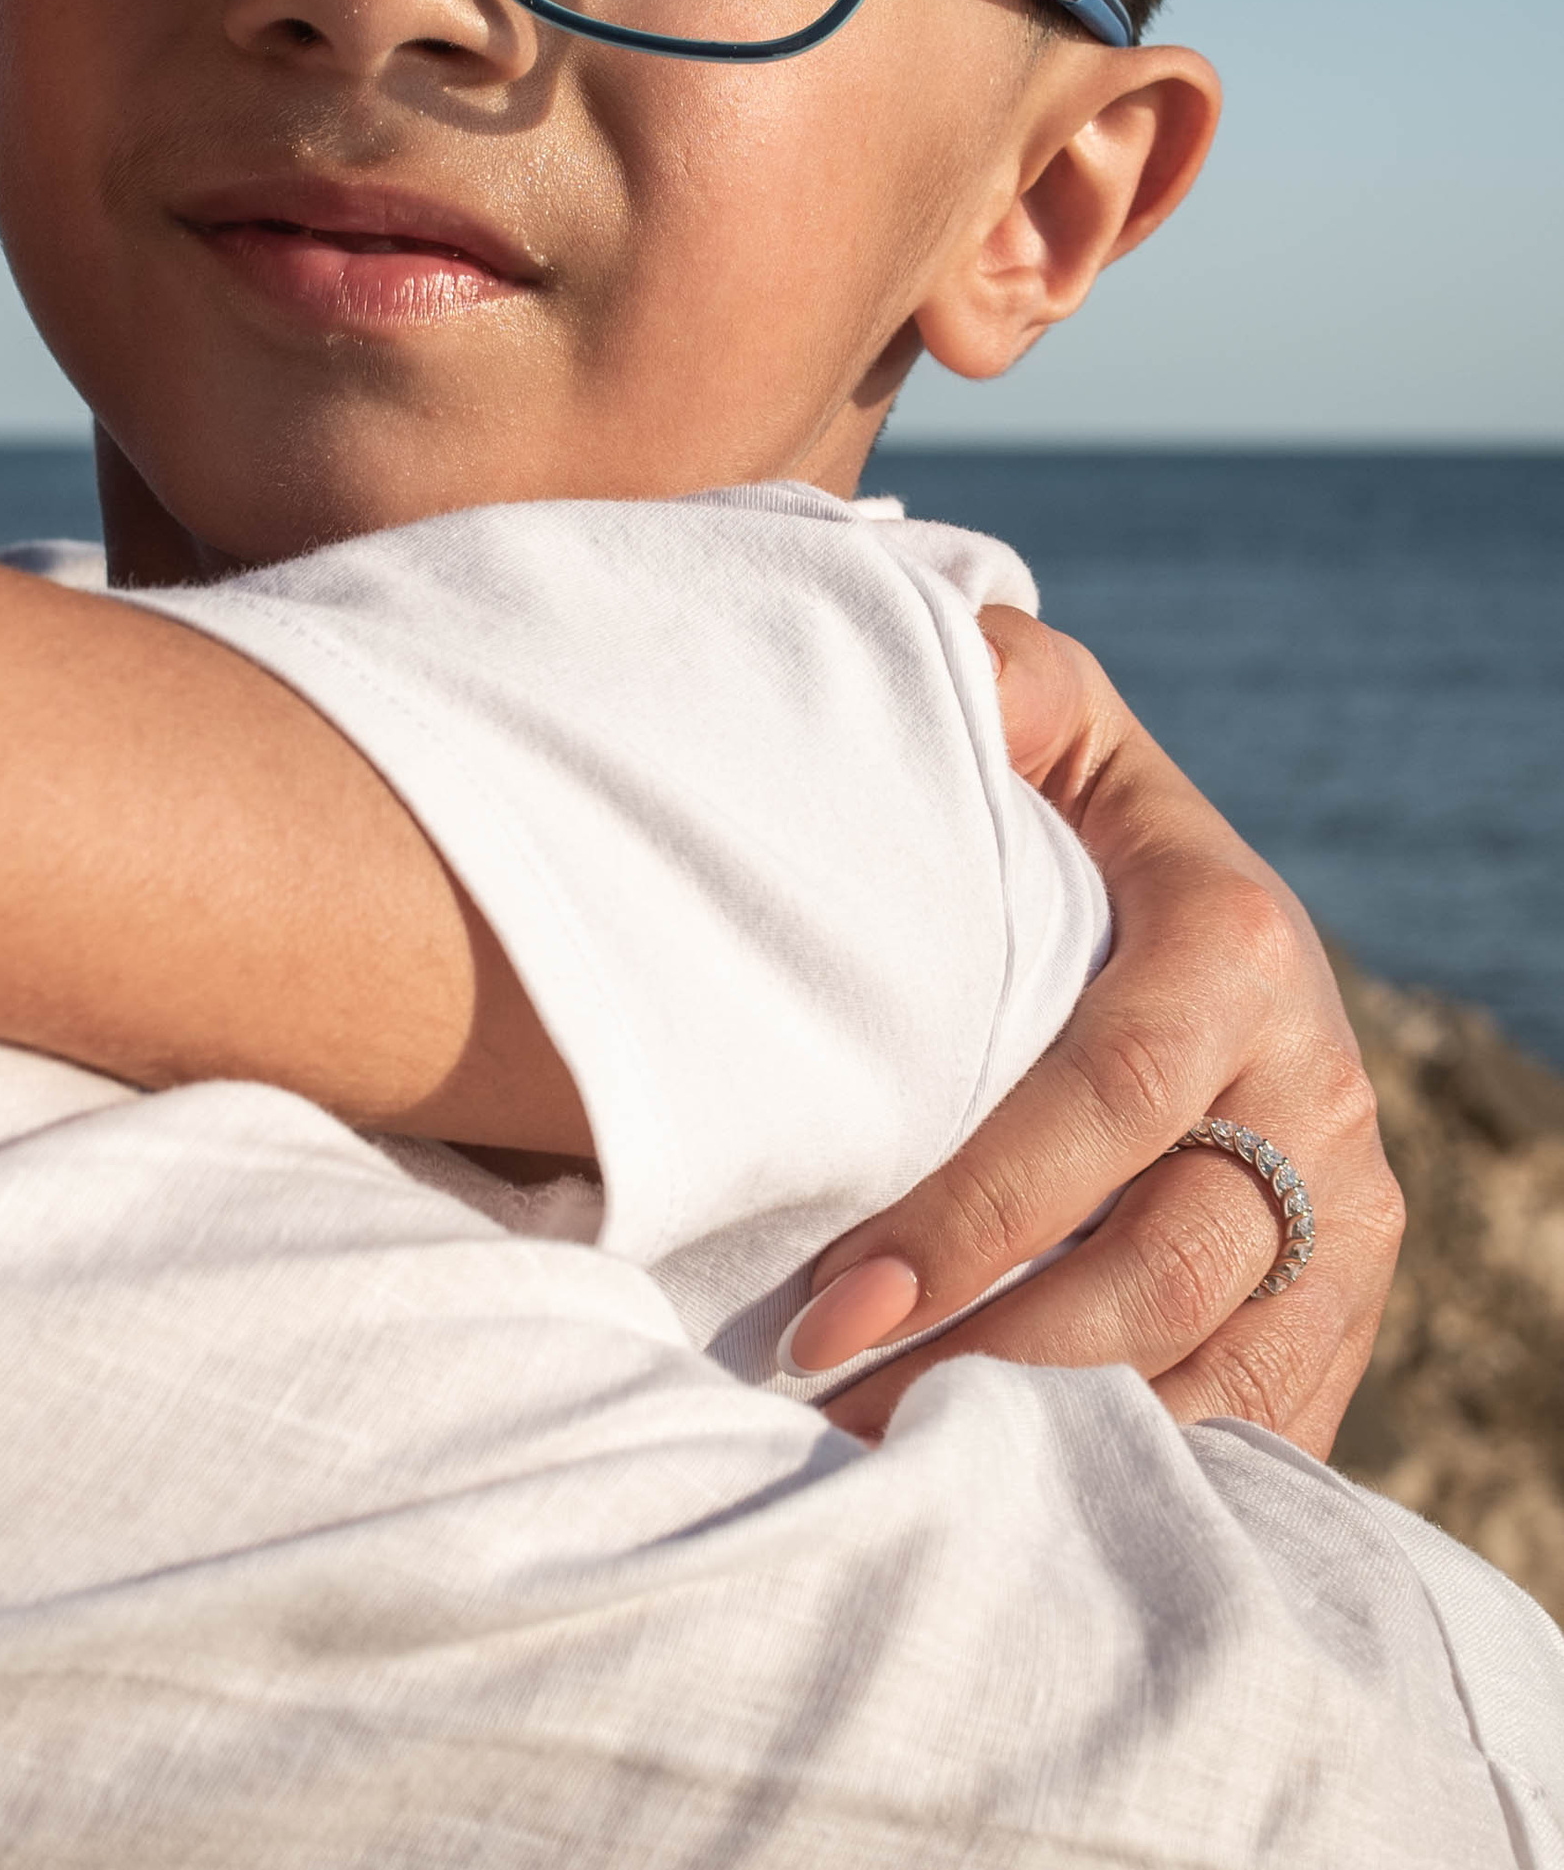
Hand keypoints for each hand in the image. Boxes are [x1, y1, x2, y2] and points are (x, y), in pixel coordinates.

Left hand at [802, 608, 1400, 1450]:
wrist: (1190, 894)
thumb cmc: (1067, 801)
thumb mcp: (1041, 711)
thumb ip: (989, 684)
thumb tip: (940, 673)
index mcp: (1237, 946)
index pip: (1102, 1104)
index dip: (970, 1215)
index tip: (829, 1302)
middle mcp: (1316, 1087)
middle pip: (1162, 1267)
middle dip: (991, 1357)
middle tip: (833, 1409)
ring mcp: (1345, 1207)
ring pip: (1216, 1367)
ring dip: (1060, 1440)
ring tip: (896, 1470)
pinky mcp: (1338, 1298)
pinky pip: (1262, 1419)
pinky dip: (1146, 1474)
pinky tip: (1019, 1499)